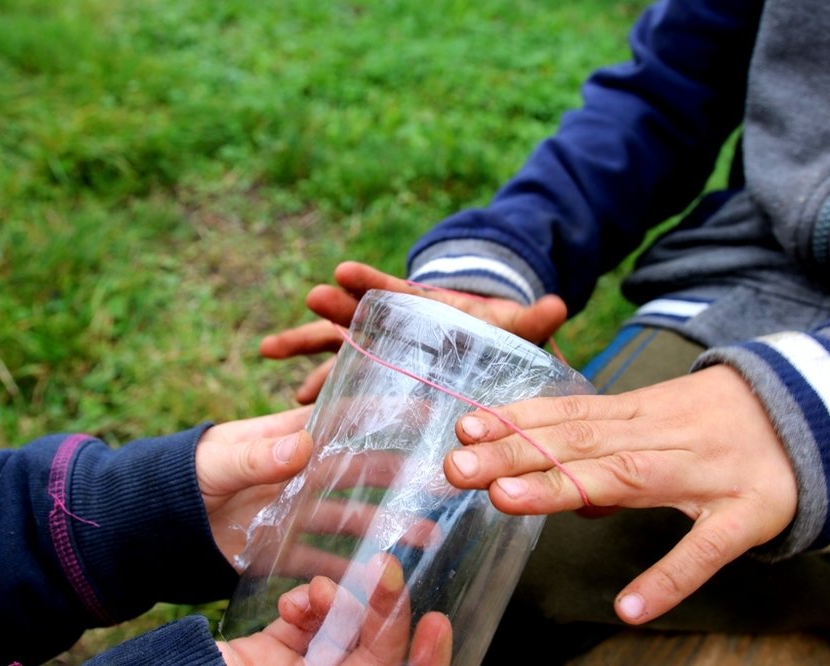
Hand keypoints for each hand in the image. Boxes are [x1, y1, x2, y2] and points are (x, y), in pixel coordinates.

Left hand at [197, 408, 439, 580]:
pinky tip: (376, 574)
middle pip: (359, 470)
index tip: (423, 406)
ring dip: (385, 523)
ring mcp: (295, 511)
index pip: (342, 420)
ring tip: (424, 532)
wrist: (152, 525)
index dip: (382, 412)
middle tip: (439, 479)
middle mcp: (300, 472)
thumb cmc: (182, 477)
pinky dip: (348, 566)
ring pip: (350, 515)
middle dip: (399, 474)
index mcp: (287, 438)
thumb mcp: (217, 461)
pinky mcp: (283, 547)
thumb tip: (304, 444)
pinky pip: (322, 557)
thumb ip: (257, 456)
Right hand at [218, 554, 452, 665]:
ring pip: (346, 628)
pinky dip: (307, 604)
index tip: (434, 623)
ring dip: (337, 603)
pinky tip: (292, 601)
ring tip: (314, 592)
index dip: (421, 658)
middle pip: (375, 648)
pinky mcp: (280, 649)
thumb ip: (348, 659)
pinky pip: (310, 621)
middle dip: (383, 610)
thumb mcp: (275, 663)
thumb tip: (388, 660)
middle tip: (388, 569)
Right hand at [259, 261, 567, 402]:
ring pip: (336, 346)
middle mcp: (392, 326)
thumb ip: (530, 320)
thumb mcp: (510, 329)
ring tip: (268, 348)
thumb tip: (561, 303)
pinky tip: (289, 402)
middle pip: (358, 314)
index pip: (393, 291)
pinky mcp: (370, 374)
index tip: (345, 269)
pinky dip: (314, 385)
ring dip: (305, 345)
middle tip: (313, 297)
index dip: (371, 281)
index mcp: (422, 309)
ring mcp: (376, 350)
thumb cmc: (490, 338)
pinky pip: (337, 380)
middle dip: (336, 308)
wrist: (479, 351)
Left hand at [443, 365, 797, 624]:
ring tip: (505, 499)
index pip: (566, 415)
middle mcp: (661, 438)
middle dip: (516, 453)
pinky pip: (705, 550)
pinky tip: (630, 607)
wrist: (810, 415)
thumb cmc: (714, 421)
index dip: (516, 422)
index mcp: (637, 415)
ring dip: (564, 488)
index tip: (465, 428)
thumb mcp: (657, 421)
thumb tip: (555, 485)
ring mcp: (702, 476)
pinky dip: (671, 577)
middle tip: (459, 465)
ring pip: (626, 478)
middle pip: (580, 443)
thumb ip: (602, 447)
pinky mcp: (744, 515)